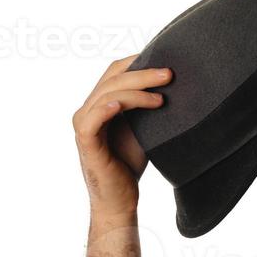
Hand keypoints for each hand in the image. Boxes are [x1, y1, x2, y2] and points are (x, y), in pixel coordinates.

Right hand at [72, 54, 172, 216]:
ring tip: (162, 96)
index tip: (165, 56)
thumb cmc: (129, 165)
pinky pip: (93, 119)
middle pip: (113, 79)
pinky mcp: (86, 141)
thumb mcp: (143, 128)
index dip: (137, 61)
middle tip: (170, 74)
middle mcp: (88, 109)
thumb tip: (172, 84)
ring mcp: (84, 124)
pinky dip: (107, 109)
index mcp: (100, 103)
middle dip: (143, 73)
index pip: (115, 71)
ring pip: (108, 95)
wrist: (120, 200)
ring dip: (136, 91)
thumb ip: (147, 105)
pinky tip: (121, 105)